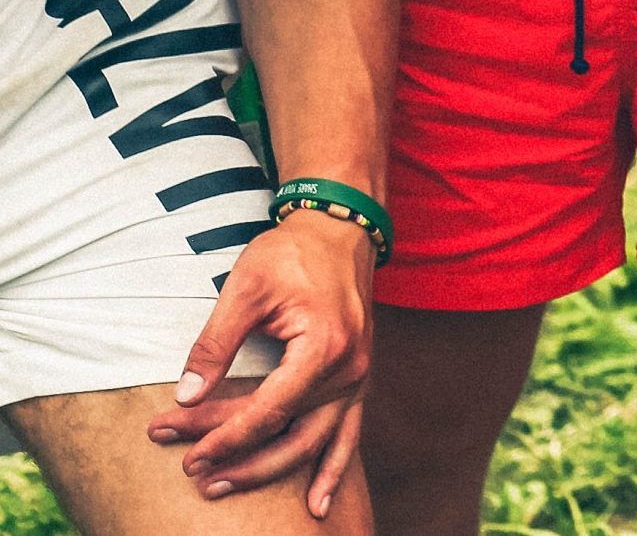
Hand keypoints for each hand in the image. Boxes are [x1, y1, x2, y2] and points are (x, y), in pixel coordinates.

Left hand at [146, 210, 371, 515]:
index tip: (184, 450)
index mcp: (324, 346)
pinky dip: (334, 468)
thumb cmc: (292, 251)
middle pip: (288, 433)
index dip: (223, 436)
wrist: (339, 226)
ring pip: (315, 442)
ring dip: (270, 471)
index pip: (267, 411)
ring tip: (224, 488)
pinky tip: (319, 504)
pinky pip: (348, 433)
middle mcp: (349, 367)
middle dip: (236, 458)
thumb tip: (185, 396)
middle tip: (191, 472)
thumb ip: (215, 343)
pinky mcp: (357, 376)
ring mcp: (358, 374)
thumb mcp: (246, 287)